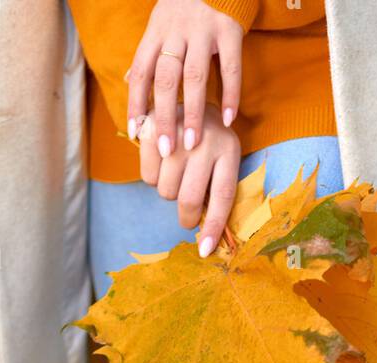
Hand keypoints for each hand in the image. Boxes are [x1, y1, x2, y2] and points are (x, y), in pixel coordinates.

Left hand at [127, 0, 242, 156]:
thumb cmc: (185, 7)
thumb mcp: (160, 24)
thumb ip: (149, 54)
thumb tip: (130, 82)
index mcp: (156, 32)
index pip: (141, 72)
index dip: (136, 104)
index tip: (137, 136)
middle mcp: (177, 31)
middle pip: (166, 79)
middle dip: (164, 117)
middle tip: (166, 151)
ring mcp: (204, 30)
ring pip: (195, 76)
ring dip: (193, 112)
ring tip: (191, 144)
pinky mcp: (230, 30)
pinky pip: (230, 67)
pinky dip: (230, 95)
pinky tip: (228, 120)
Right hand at [139, 102, 240, 256]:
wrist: (191, 98)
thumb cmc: (209, 142)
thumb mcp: (222, 161)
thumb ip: (216, 192)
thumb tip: (208, 241)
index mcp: (229, 149)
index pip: (222, 195)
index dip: (212, 226)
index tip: (205, 251)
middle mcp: (205, 138)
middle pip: (188, 198)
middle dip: (186, 216)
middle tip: (187, 216)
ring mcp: (178, 131)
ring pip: (165, 190)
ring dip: (168, 191)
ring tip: (177, 173)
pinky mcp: (154, 126)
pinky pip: (147, 176)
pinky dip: (152, 177)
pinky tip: (162, 161)